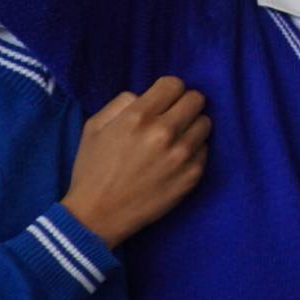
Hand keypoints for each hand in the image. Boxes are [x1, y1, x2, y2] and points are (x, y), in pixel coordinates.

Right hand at [63, 77, 211, 247]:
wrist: (98, 215)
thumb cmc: (93, 169)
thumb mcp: (94, 127)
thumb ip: (122, 103)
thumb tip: (147, 95)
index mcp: (138, 117)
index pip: (175, 84)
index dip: (168, 90)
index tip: (163, 101)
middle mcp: (165, 132)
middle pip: (197, 100)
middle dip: (184, 105)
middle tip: (172, 117)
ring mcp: (182, 155)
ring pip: (206, 123)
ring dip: (192, 127)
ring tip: (175, 139)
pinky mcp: (193, 175)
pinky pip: (205, 149)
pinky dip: (194, 150)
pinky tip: (175, 159)